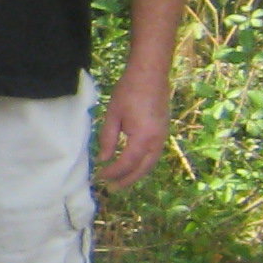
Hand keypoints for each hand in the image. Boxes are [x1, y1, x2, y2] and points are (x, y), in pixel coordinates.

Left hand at [94, 68, 172, 188]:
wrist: (151, 74)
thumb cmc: (129, 91)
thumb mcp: (112, 115)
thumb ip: (107, 139)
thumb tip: (103, 159)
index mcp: (143, 137)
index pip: (126, 163)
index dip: (113, 173)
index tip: (100, 177)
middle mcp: (157, 141)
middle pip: (142, 169)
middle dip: (126, 180)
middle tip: (111, 189)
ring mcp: (163, 136)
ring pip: (151, 163)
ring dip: (136, 174)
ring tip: (121, 181)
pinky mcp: (163, 131)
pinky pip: (154, 154)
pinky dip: (143, 164)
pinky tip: (132, 165)